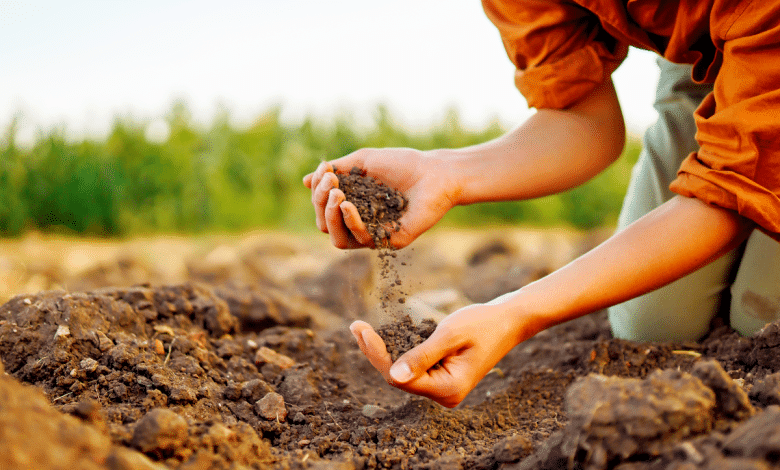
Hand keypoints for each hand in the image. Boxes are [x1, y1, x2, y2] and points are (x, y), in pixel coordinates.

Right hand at [303, 148, 457, 248]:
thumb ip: (336, 171)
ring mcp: (374, 234)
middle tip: (331, 183)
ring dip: (330, 217)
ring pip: (338, 239)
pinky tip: (348, 205)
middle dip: (320, 204)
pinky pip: (361, 240)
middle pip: (325, 225)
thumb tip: (305, 181)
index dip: (318, 192)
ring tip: (336, 195)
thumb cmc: (402, 164)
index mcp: (353, 205)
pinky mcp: (389, 241)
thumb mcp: (363, 161)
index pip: (323, 208)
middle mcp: (361, 222)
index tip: (326, 170)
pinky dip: (351, 222)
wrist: (435, 172)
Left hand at [349, 303, 527, 407]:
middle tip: (356, 326)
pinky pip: (412, 367)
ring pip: (402, 372)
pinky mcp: (441, 377)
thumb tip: (393, 376)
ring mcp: (443, 388)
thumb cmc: (483, 323)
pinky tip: (381, 336)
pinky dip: (397, 350)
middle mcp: (444, 395)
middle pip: (398, 377)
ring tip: (361, 329)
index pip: (400, 378)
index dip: (377, 355)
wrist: (508, 321)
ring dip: (383, 351)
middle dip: (375, 352)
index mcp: (448, 389)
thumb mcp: (450, 335)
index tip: (361, 329)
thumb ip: (422, 355)